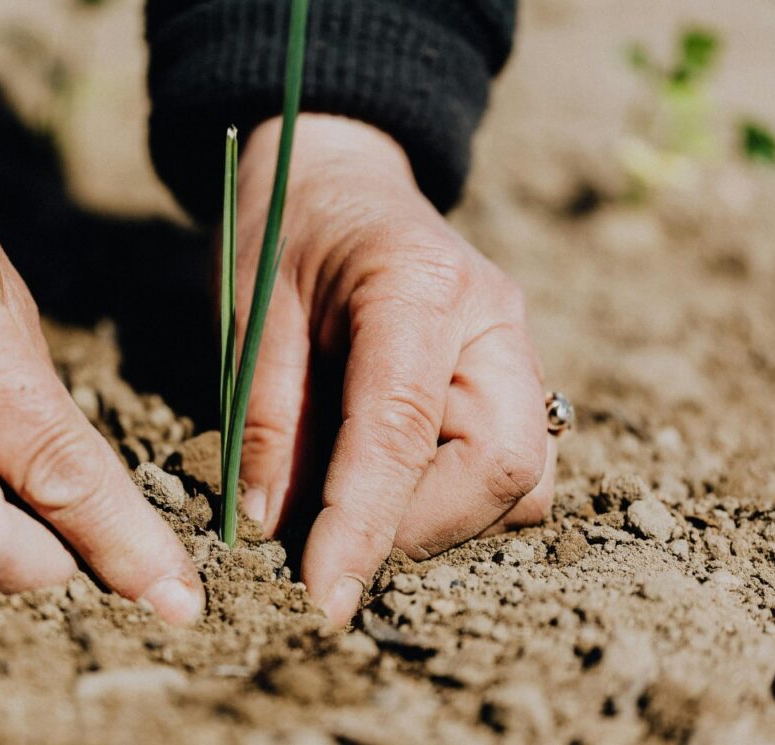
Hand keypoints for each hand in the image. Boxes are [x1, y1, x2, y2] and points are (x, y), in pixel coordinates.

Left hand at [235, 115, 555, 626]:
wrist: (339, 176)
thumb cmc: (284, 231)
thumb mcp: (251, 311)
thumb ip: (265, 416)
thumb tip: (273, 528)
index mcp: (418, 285)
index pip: (402, 430)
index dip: (363, 525)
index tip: (323, 597)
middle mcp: (492, 319)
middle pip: (503, 466)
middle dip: (417, 529)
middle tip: (333, 542)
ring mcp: (516, 348)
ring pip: (522, 480)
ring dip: (442, 521)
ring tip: (357, 506)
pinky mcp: (514, 377)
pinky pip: (514, 467)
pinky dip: (457, 499)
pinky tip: (392, 480)